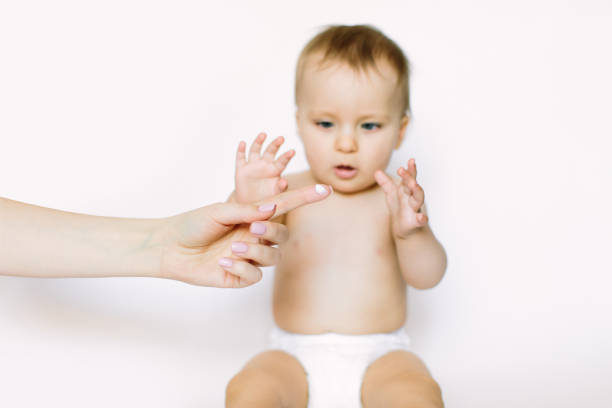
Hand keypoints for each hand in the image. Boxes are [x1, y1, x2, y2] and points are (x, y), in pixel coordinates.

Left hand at [158, 184, 330, 287]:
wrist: (170, 247)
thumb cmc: (194, 224)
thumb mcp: (220, 211)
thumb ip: (247, 209)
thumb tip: (275, 206)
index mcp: (253, 216)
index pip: (284, 207)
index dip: (305, 198)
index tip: (325, 189)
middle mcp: (254, 236)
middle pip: (283, 235)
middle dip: (273, 231)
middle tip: (252, 228)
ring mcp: (249, 257)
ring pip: (273, 257)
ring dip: (257, 251)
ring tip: (234, 249)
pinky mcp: (240, 276)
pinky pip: (255, 275)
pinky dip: (243, 267)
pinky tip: (224, 262)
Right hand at [234, 132, 294, 203]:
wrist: (250, 203)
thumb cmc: (266, 197)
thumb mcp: (274, 194)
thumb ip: (280, 188)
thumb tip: (285, 182)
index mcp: (275, 170)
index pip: (282, 161)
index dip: (287, 156)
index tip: (293, 151)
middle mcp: (265, 164)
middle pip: (270, 151)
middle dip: (275, 144)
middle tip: (282, 138)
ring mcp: (253, 165)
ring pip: (255, 150)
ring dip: (259, 142)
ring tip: (263, 134)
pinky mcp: (241, 169)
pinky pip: (240, 158)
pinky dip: (241, 150)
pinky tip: (242, 143)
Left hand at [374, 158, 428, 238]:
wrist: (404, 229)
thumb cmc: (400, 208)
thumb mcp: (391, 194)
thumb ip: (385, 183)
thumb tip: (376, 171)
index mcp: (407, 190)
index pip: (409, 177)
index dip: (410, 169)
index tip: (411, 160)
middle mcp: (412, 198)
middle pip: (413, 186)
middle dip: (409, 177)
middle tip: (403, 170)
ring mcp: (415, 209)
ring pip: (418, 199)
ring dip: (417, 191)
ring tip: (414, 184)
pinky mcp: (415, 222)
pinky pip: (421, 220)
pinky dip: (422, 219)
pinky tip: (422, 218)